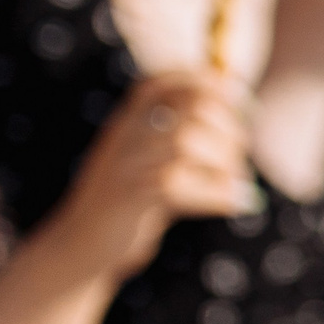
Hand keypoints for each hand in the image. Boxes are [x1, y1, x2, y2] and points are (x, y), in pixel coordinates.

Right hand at [41, 73, 253, 279]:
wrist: (82, 242)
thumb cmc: (130, 199)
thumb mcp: (150, 158)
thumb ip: (181, 131)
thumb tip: (236, 99)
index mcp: (128, 119)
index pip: (166, 80)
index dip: (209, 83)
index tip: (240, 98)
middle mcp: (125, 134)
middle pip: (190, 109)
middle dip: (229, 128)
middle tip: (240, 154)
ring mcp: (125, 164)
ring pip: (186, 143)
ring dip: (225, 163)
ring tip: (237, 183)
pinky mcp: (131, 198)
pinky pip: (180, 186)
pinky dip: (218, 194)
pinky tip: (235, 203)